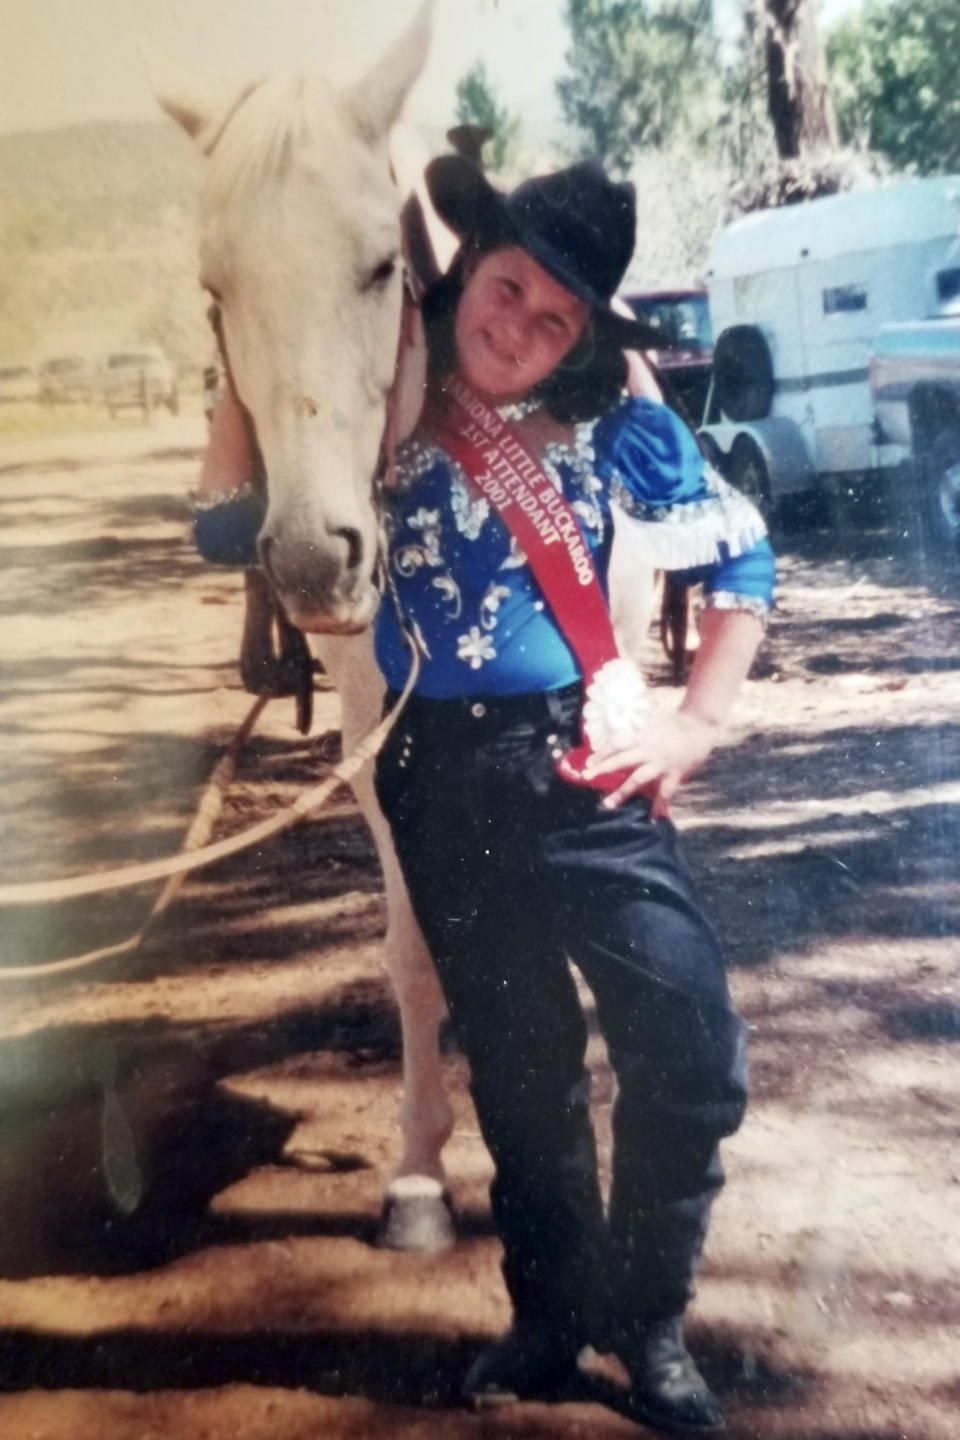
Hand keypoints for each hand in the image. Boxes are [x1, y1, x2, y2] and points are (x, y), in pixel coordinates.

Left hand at [582, 709, 718, 813]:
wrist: (700, 727)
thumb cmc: (674, 723)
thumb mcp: (651, 721)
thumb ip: (635, 730)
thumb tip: (615, 738)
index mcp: (642, 735)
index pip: (617, 743)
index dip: (602, 752)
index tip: (587, 762)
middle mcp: (649, 749)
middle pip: (622, 760)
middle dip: (603, 769)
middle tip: (586, 777)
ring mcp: (661, 763)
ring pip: (638, 779)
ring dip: (622, 792)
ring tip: (608, 804)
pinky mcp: (675, 774)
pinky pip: (665, 793)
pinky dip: (659, 806)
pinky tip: (652, 818)